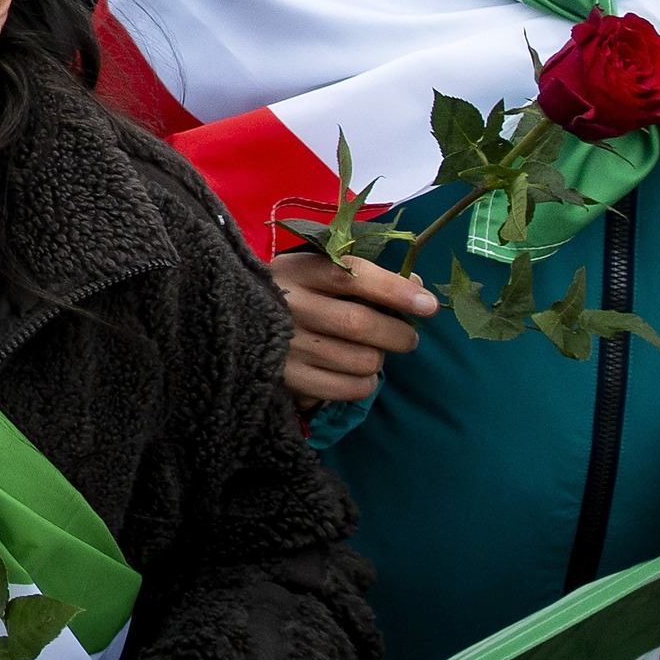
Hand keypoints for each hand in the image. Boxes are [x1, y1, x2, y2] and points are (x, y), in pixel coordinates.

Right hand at [268, 249, 433, 405]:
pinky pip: (351, 388)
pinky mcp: (289, 379)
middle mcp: (288, 306)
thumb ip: (364, 277)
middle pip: (361, 324)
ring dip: (378, 359)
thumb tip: (418, 289)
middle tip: (407, 337)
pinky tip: (354, 372)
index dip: (394, 290)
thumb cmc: (290, 294)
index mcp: (296, 271)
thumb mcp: (315, 273)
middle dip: (399, 333)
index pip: (350, 274)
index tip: (427, 305)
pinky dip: (364, 383)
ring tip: (368, 352)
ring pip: (362, 360)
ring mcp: (287, 346)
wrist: (232, 324)